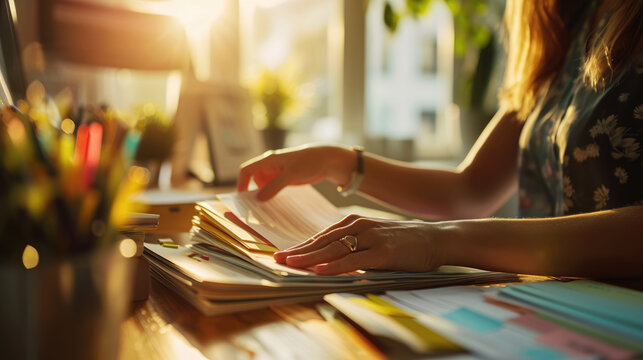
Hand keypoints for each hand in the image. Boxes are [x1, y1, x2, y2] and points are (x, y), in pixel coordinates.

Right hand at [237, 144, 353, 200]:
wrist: (327, 161)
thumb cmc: (309, 162)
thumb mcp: (291, 175)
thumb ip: (274, 186)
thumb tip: (258, 198)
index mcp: (268, 160)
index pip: (247, 170)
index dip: (242, 183)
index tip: (243, 199)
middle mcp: (270, 166)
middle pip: (253, 180)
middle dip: (252, 193)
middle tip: (255, 209)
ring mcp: (277, 173)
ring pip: (262, 186)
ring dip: (263, 196)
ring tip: (265, 210)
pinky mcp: (284, 179)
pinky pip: (272, 189)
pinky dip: (271, 196)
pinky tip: (275, 206)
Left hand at [273, 214, 445, 274]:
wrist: (435, 238)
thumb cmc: (404, 241)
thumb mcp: (374, 237)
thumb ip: (354, 244)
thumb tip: (330, 258)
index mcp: (354, 222)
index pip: (322, 236)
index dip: (302, 245)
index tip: (284, 253)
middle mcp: (359, 226)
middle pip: (323, 241)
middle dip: (299, 251)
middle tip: (278, 259)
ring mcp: (370, 238)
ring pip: (334, 249)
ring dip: (310, 258)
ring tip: (291, 264)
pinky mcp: (382, 252)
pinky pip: (353, 260)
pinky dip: (334, 266)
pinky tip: (320, 270)